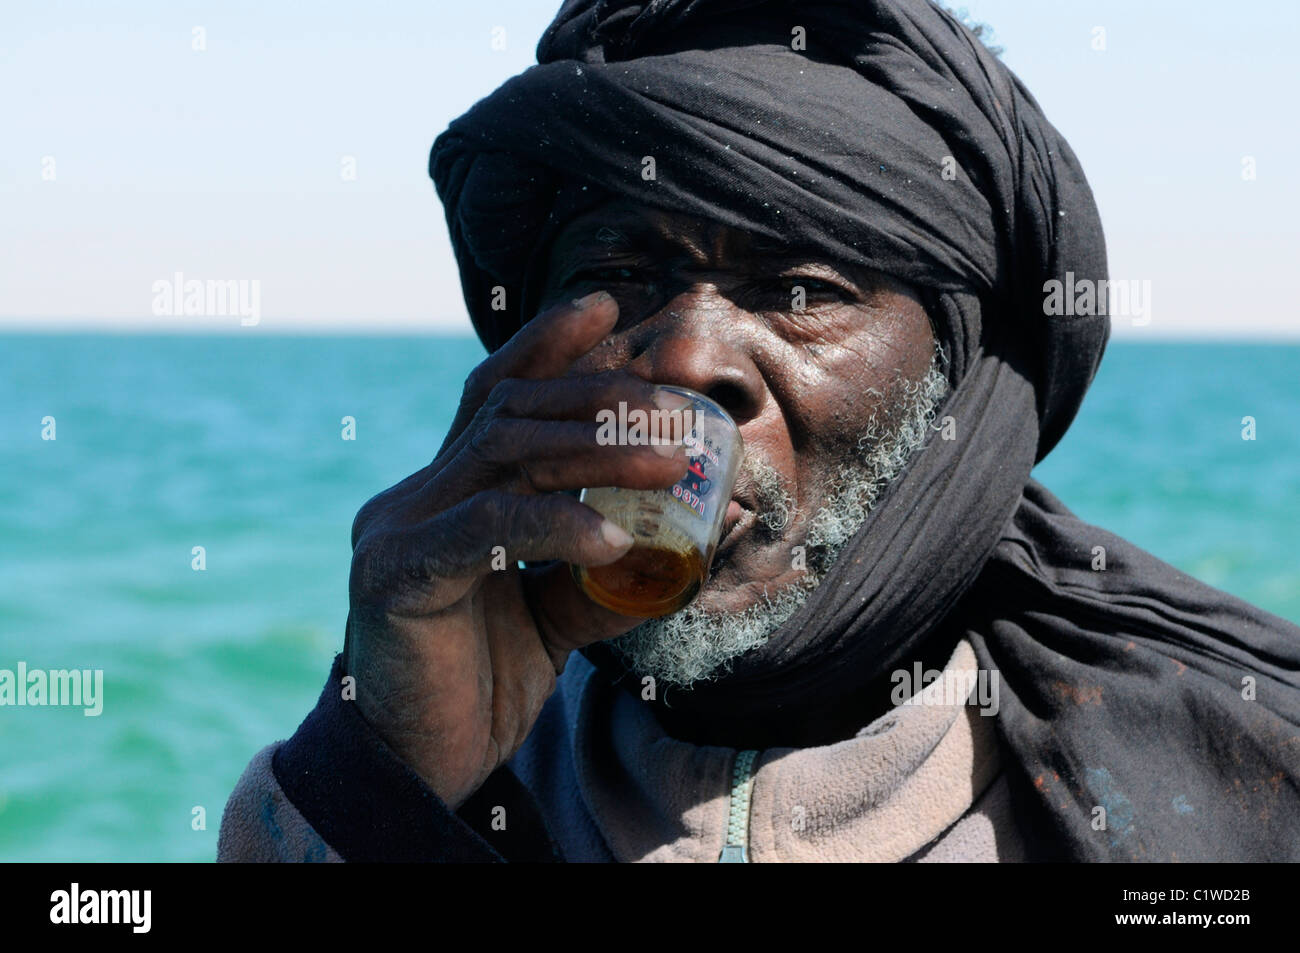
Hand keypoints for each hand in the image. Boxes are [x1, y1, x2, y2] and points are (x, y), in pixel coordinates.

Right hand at [343, 291, 687, 806]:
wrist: (418, 766)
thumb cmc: (482, 684)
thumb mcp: (559, 615)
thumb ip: (607, 568)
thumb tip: (698, 532)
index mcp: (447, 492)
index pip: (495, 396)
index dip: (547, 345)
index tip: (609, 308)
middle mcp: (416, 493)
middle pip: (509, 411)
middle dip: (595, 392)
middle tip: (668, 395)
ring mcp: (396, 525)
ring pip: (504, 453)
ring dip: (596, 449)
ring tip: (670, 459)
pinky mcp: (392, 572)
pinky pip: (487, 527)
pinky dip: (555, 526)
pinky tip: (612, 543)